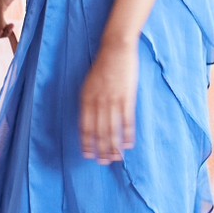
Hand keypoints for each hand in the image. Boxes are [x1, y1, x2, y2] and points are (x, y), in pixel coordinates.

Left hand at [80, 38, 137, 163]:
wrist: (116, 49)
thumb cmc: (103, 66)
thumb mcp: (89, 83)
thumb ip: (89, 101)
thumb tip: (90, 119)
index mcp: (86, 99)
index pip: (85, 127)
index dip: (87, 143)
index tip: (88, 156)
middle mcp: (98, 102)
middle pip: (99, 132)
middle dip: (101, 150)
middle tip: (103, 163)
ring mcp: (112, 100)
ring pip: (112, 129)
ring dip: (114, 147)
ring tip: (116, 158)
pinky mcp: (127, 97)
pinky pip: (127, 121)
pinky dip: (128, 134)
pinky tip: (128, 145)